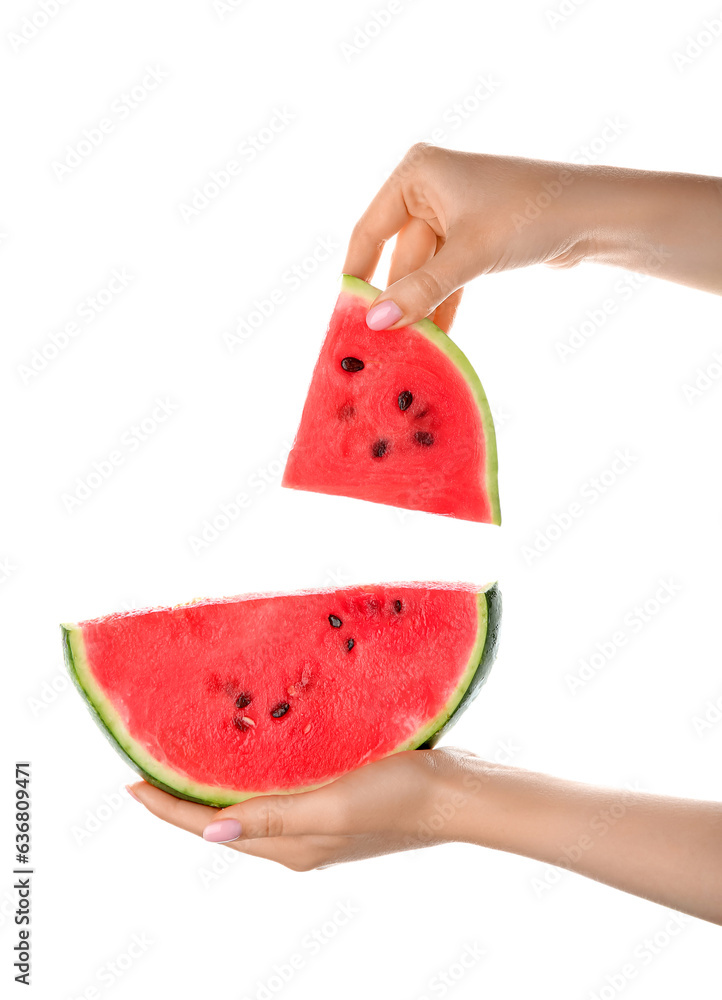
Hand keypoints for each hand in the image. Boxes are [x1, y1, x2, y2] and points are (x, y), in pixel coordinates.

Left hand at [129, 747, 721, 922]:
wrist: (460, 793)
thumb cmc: (400, 795)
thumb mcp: (332, 806)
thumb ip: (271, 817)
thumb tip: (209, 829)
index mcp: (289, 845)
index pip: (209, 828)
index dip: (166, 807)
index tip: (130, 781)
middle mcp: (295, 840)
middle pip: (222, 821)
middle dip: (183, 797)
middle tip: (151, 760)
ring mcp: (316, 823)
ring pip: (248, 807)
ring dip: (216, 784)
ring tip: (188, 752)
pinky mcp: (335, 804)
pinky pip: (277, 795)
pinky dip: (253, 777)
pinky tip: (250, 751)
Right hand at [344, 144, 721, 331]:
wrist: (592, 215)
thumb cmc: (529, 215)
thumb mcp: (468, 255)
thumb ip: (420, 290)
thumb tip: (375, 323)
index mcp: (416, 173)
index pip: (369, 231)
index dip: (357, 275)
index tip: (346, 317)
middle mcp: (429, 187)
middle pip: (398, 255)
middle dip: (395, 300)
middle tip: (380, 344)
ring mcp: (452, 212)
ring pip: (423, 270)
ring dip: (419, 307)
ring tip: (406, 348)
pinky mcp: (473, 236)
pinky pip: (445, 274)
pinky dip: (441, 302)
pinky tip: (435, 337)